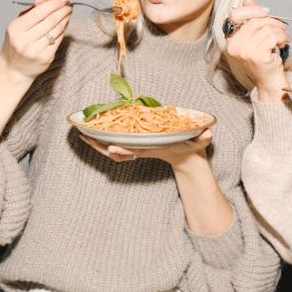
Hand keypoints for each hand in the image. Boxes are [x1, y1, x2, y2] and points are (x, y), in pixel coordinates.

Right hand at [0, 0, 72, 81]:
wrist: (13, 69)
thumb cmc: (16, 42)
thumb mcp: (20, 21)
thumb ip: (35, 5)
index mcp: (16, 28)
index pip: (40, 11)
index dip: (55, 3)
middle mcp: (24, 40)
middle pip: (50, 20)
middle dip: (63, 10)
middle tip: (70, 4)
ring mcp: (35, 50)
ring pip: (56, 30)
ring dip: (65, 19)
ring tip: (68, 12)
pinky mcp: (45, 58)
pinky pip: (58, 40)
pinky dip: (63, 30)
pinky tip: (65, 24)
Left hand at [77, 129, 213, 167]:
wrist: (187, 158)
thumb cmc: (191, 148)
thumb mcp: (199, 142)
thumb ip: (204, 138)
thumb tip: (208, 133)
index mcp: (155, 148)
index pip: (137, 149)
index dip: (124, 150)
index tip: (112, 148)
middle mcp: (143, 149)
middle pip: (119, 150)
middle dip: (102, 145)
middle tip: (85, 137)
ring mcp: (138, 148)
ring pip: (114, 148)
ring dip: (98, 142)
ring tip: (82, 133)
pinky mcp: (136, 145)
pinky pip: (116, 143)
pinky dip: (104, 140)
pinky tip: (93, 133)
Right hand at [224, 0, 288, 99]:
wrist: (270, 82)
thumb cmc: (264, 60)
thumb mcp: (255, 37)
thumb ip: (250, 18)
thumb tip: (248, 0)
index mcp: (230, 40)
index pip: (235, 14)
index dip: (252, 9)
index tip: (265, 12)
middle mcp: (233, 46)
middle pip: (255, 20)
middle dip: (272, 22)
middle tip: (280, 30)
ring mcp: (243, 51)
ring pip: (266, 27)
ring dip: (279, 31)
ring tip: (281, 39)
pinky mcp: (256, 55)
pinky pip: (272, 35)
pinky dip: (282, 38)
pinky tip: (282, 45)